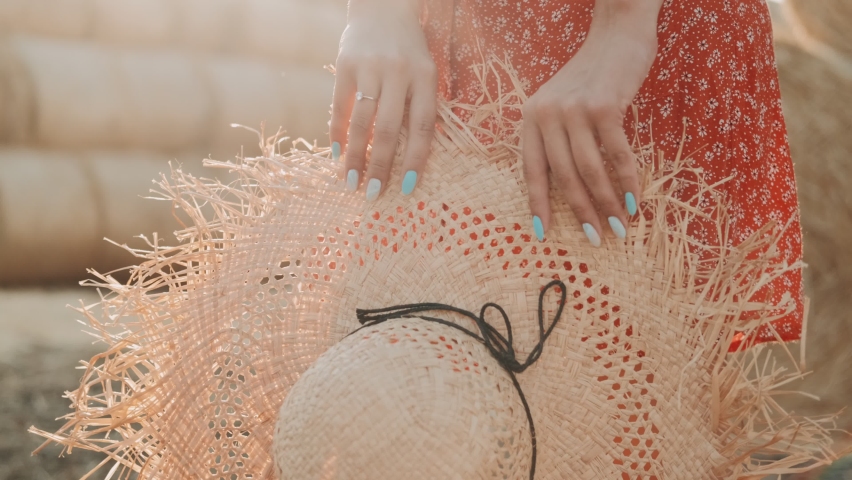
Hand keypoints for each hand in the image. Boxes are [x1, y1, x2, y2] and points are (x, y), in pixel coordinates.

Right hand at [331, 1, 436, 200]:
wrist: (382, 9)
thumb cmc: (409, 52)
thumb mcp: (425, 73)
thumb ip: (419, 108)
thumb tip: (411, 160)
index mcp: (425, 77)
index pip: (422, 127)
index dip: (414, 160)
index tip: (406, 188)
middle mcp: (398, 72)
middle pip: (388, 129)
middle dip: (379, 166)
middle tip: (372, 194)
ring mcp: (369, 68)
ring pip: (361, 122)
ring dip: (355, 156)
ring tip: (351, 182)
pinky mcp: (345, 65)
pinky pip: (340, 106)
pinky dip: (337, 133)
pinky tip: (337, 155)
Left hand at [522, 4, 658, 244]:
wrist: (618, 33)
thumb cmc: (594, 77)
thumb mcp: (564, 105)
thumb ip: (561, 139)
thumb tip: (573, 191)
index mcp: (531, 117)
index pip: (531, 170)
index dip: (538, 204)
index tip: (543, 234)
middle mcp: (546, 113)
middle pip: (564, 176)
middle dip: (582, 212)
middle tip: (597, 238)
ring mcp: (574, 109)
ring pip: (590, 170)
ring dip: (607, 204)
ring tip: (619, 227)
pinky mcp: (604, 106)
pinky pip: (617, 155)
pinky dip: (627, 181)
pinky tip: (635, 201)